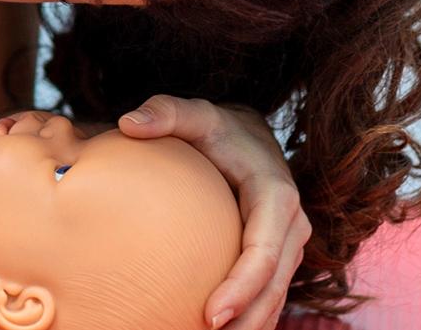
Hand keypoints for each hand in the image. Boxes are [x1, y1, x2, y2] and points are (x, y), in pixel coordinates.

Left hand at [119, 95, 308, 329]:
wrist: (248, 135)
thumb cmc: (216, 129)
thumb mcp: (195, 114)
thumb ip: (165, 112)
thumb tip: (128, 122)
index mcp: (276, 196)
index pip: (263, 252)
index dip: (241, 288)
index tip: (209, 316)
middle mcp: (292, 225)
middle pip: (274, 285)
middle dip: (246, 320)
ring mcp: (289, 244)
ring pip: (276, 296)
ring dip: (251, 326)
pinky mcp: (279, 256)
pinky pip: (270, 295)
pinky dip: (252, 320)